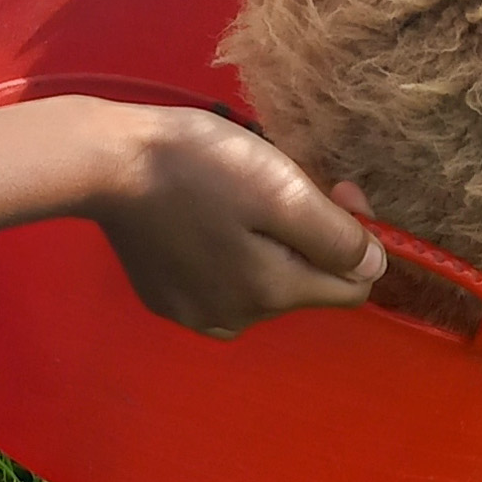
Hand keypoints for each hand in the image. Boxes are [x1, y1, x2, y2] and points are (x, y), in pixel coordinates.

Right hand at [89, 108, 384, 335]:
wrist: (107, 162)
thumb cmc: (198, 164)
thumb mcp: (280, 187)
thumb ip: (334, 236)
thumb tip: (375, 267)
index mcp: (271, 292)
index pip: (351, 287)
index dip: (356, 236)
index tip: (332, 186)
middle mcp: (236, 318)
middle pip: (303, 282)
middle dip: (306, 236)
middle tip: (281, 177)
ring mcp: (194, 312)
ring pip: (260, 283)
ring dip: (265, 244)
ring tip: (235, 193)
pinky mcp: (163, 297)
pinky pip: (218, 282)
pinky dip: (224, 252)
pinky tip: (200, 214)